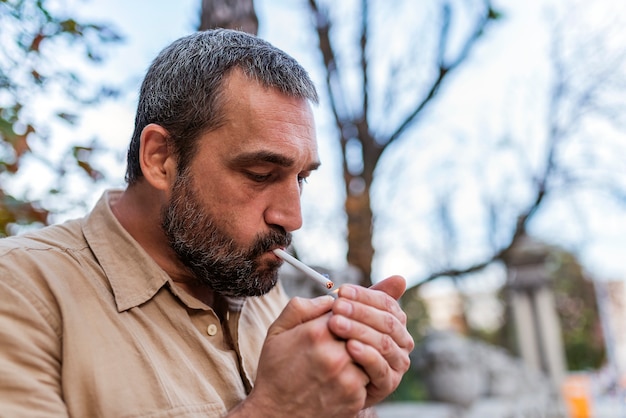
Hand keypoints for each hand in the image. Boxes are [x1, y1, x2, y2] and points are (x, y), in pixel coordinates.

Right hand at [235, 296, 369, 417]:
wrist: (276, 414)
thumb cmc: (276, 370)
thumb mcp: (278, 331)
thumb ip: (301, 307)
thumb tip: (329, 298)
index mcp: (316, 333)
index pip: (346, 309)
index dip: (342, 313)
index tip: (336, 319)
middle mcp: (334, 355)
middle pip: (360, 330)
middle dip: (353, 332)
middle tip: (341, 339)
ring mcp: (347, 378)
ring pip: (369, 352)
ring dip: (361, 352)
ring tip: (341, 357)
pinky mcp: (355, 397)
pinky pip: (369, 375)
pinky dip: (360, 373)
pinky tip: (342, 376)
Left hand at [327, 275, 414, 407]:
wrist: (330, 379)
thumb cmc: (340, 341)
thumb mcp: (351, 318)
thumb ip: (369, 299)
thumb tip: (400, 279)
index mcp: (396, 321)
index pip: (386, 303)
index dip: (364, 295)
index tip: (341, 291)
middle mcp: (402, 341)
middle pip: (386, 322)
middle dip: (360, 312)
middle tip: (337, 306)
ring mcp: (398, 363)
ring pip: (383, 343)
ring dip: (359, 331)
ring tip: (336, 324)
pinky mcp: (389, 383)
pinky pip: (380, 367)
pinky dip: (366, 355)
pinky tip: (349, 347)